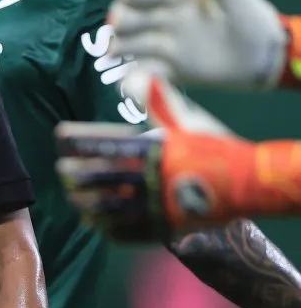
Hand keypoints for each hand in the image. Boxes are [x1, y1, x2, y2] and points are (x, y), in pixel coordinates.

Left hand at [56, 71, 244, 240]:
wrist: (247, 183)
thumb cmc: (214, 147)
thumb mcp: (187, 121)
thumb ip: (158, 102)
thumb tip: (135, 76)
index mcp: (153, 149)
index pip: (105, 143)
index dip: (79, 141)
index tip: (60, 136)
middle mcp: (150, 178)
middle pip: (101, 177)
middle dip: (76, 174)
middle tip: (60, 171)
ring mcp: (156, 206)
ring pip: (108, 206)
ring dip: (86, 202)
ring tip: (72, 197)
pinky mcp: (163, 228)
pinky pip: (126, 231)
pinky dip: (106, 227)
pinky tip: (93, 222)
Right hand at [109, 0, 286, 89]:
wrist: (266, 58)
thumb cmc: (251, 20)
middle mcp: (162, 18)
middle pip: (123, 16)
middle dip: (119, 22)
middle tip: (119, 31)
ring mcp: (163, 46)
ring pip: (125, 44)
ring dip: (119, 48)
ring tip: (117, 55)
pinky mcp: (169, 71)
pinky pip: (141, 74)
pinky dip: (132, 79)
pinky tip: (131, 83)